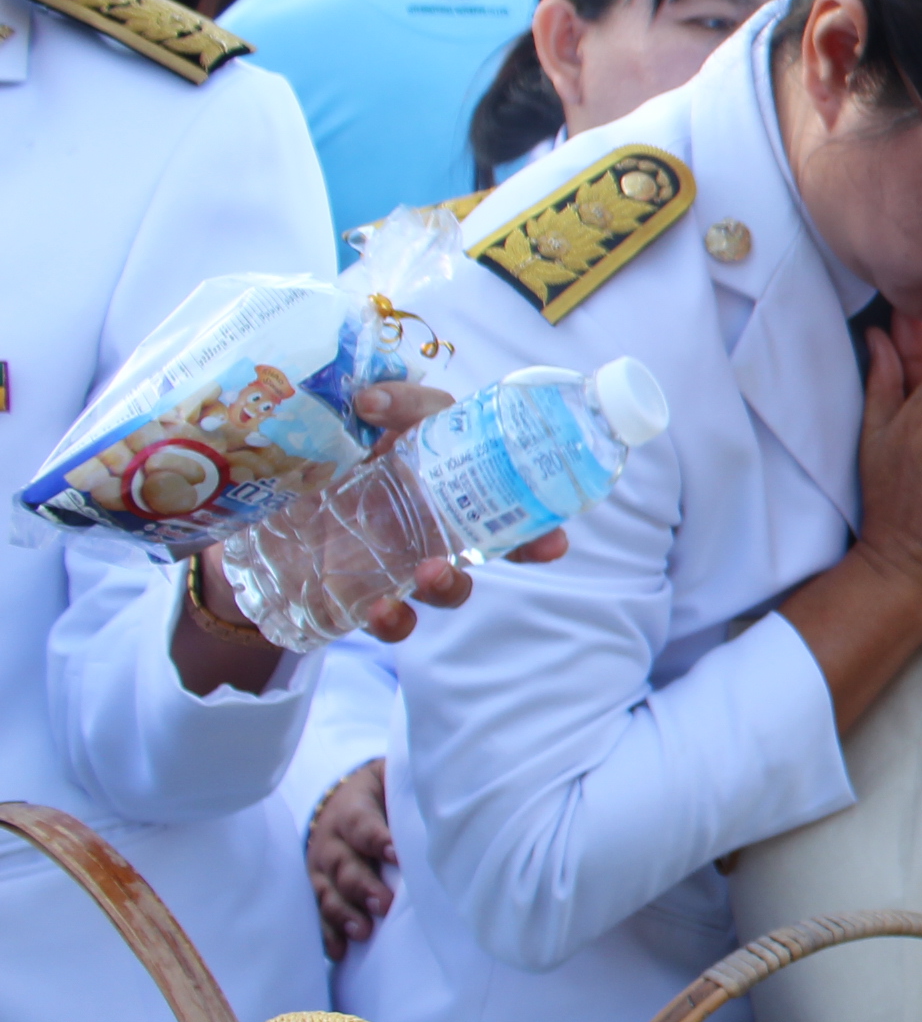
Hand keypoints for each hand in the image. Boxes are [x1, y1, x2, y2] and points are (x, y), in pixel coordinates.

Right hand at [305, 758, 393, 960]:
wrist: (342, 798)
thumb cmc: (383, 793)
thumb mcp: (392, 781)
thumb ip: (411, 791)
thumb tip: (452, 788)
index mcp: (352, 809)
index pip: (362, 824)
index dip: (377, 838)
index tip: (396, 853)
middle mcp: (331, 839)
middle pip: (343, 863)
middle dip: (362, 885)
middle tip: (383, 905)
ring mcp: (320, 866)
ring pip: (327, 890)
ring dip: (343, 913)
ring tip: (362, 932)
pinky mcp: (318, 887)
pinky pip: (317, 912)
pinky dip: (325, 932)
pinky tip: (336, 951)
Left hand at [349, 382, 571, 634]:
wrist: (262, 509)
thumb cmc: (325, 458)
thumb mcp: (363, 419)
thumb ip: (381, 406)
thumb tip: (369, 401)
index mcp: (443, 476)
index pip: (506, 487)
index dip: (542, 506)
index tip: (559, 522)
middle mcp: (436, 524)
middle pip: (498, 541)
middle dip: (529, 546)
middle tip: (545, 545)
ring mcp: (405, 564)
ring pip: (450, 586)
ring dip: (450, 585)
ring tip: (429, 573)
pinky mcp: (369, 597)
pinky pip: (397, 620)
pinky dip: (396, 620)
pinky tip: (379, 608)